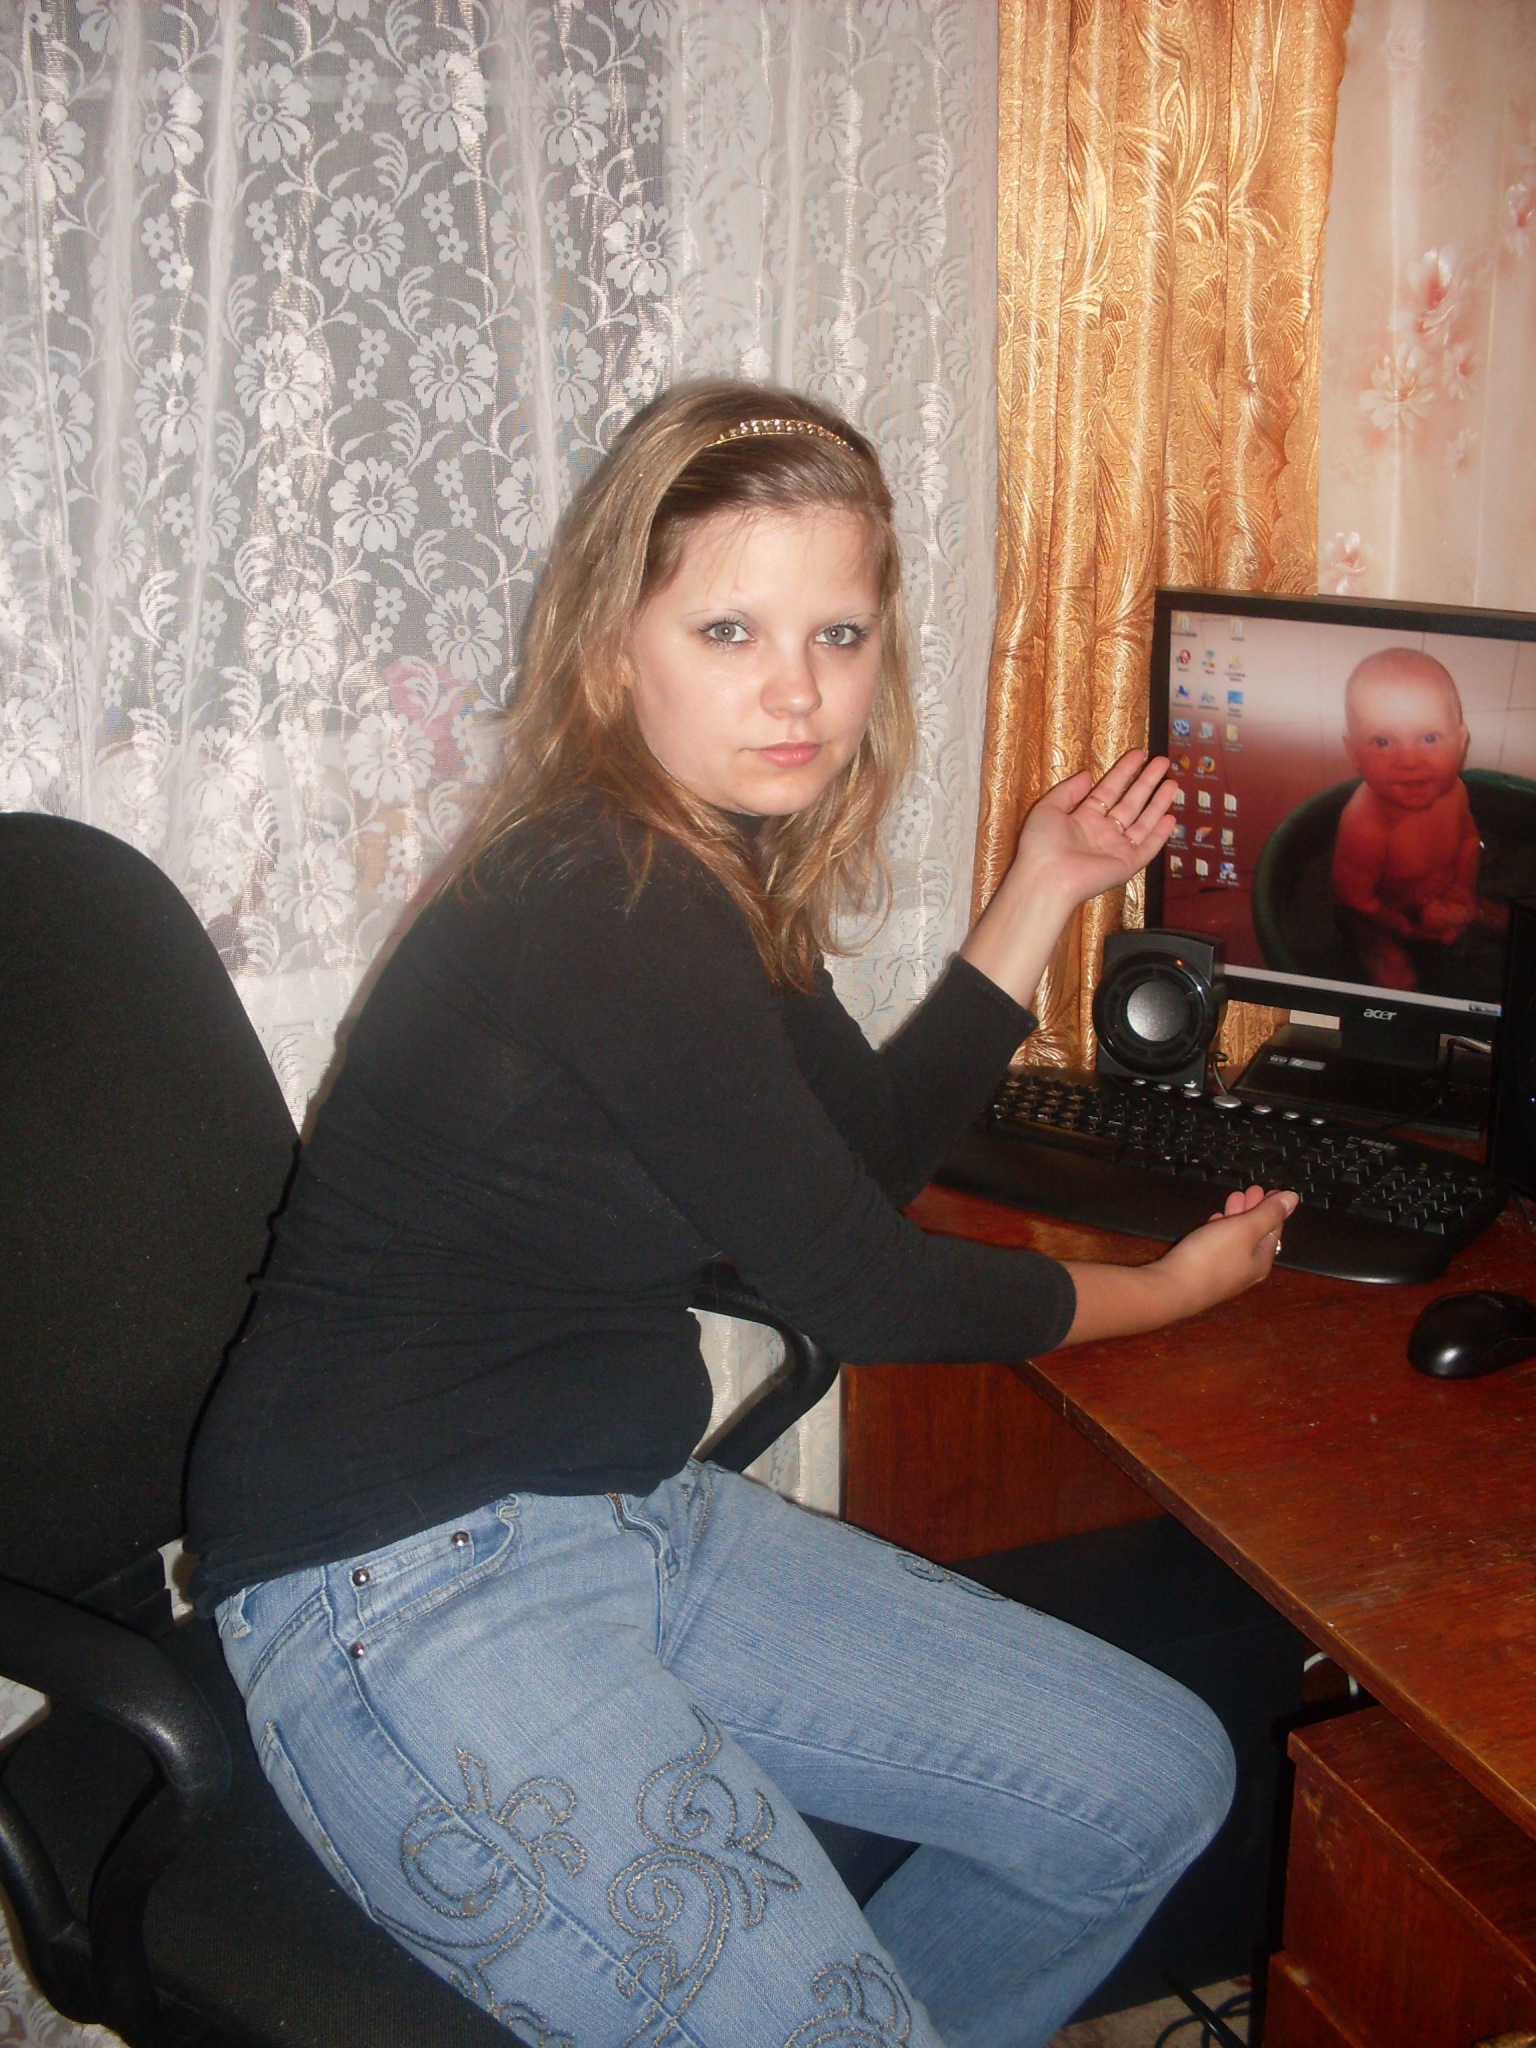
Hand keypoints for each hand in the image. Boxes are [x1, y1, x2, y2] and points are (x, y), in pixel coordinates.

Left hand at [1010, 750, 1177, 917]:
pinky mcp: (1127, 864)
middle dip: (1147, 782)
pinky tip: (1171, 818)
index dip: (1124, 772)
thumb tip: (1088, 775)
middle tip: (1163, 762)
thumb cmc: (1043, 843)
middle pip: (1130, 803)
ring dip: (1158, 803)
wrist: (1048, 878)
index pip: (1108, 790)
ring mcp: (1116, 849)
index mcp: (1083, 819)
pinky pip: (1148, 847)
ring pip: (1143, 822)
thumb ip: (1068, 790)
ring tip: (1173, 782)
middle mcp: (1102, 832)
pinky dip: (1160, 834)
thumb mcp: (1048, 808)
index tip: (1139, 754)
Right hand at [1155, 1185, 1298, 1315]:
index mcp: (1261, 1260)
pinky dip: (1221, 1231)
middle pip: (1256, 1235)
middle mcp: (1246, 1270)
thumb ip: (1269, 1213)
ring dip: (1237, 1217)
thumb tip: (1293, 1199)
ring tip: (1233, 1199)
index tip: (1268, 1189)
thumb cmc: (1212, 1256)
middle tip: (1251, 1189)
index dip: (1273, 1208)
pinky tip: (1213, 1222)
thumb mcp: (1245, 1229)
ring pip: (1236, 1240)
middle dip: (1254, 1210)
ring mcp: (1224, 1274)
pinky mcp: (1204, 1274)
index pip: (1275, 1230)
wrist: (1172, 1288)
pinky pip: (1219, 1248)